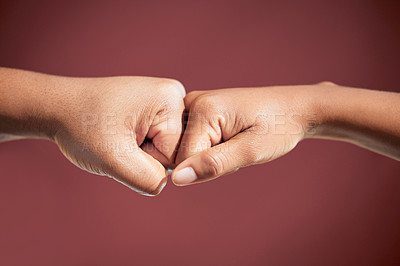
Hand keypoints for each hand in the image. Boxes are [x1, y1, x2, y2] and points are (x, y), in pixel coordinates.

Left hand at [0, 68, 185, 195]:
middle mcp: (174, 96)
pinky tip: (122, 135)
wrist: (59, 107)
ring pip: (167, 150)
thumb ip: (149, 179)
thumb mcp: (114, 158)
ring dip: (142, 153)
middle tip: (118, 141)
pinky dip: (140, 147)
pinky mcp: (157, 109)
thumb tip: (167, 183)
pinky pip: (159, 142)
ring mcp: (165, 102)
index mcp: (170, 99)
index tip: (122, 144)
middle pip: (177, 151)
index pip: (178, 155)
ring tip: (118, 137)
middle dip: (147, 157)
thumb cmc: (81, 126)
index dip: (147, 162)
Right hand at [172, 85, 318, 184]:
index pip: (183, 158)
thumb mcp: (251, 151)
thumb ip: (213, 164)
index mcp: (203, 108)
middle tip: (237, 148)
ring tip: (236, 141)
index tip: (236, 154)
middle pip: (183, 152)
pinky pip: (193, 140)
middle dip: (209, 160)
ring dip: (210, 154)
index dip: (210, 167)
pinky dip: (211, 146)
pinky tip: (230, 138)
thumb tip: (177, 179)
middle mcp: (192, 102)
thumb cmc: (278, 127)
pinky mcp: (199, 110)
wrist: (293, 108)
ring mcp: (195, 104)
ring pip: (187, 148)